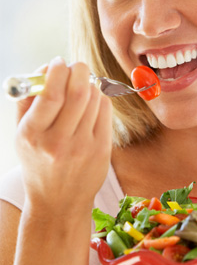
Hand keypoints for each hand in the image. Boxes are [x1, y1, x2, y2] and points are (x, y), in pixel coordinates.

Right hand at [15, 57, 112, 215]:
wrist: (58, 202)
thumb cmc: (39, 160)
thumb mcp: (22, 134)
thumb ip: (28, 99)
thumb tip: (46, 67)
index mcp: (33, 135)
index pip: (50, 94)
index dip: (57, 70)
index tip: (58, 62)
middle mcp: (58, 142)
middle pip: (78, 92)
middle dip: (80, 70)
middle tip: (77, 66)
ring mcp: (83, 147)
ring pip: (94, 98)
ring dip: (90, 83)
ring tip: (83, 86)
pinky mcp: (102, 150)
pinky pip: (105, 110)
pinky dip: (100, 97)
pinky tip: (92, 101)